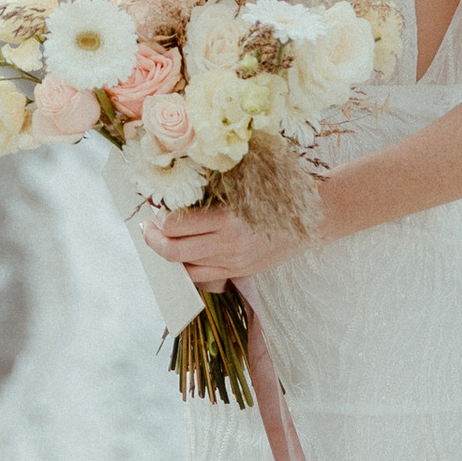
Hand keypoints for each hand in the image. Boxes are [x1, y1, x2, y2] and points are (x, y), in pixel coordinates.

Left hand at [140, 203, 316, 284]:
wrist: (314, 218)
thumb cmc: (278, 192)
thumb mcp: (247, 183)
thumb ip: (214, 189)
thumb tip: (176, 190)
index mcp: (228, 218)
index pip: (177, 226)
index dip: (158, 220)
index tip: (152, 210)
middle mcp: (229, 245)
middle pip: (174, 252)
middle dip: (153, 242)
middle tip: (147, 230)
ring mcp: (234, 263)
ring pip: (186, 270)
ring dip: (169, 258)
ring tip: (162, 242)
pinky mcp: (240, 273)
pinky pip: (203, 277)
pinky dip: (188, 268)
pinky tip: (184, 256)